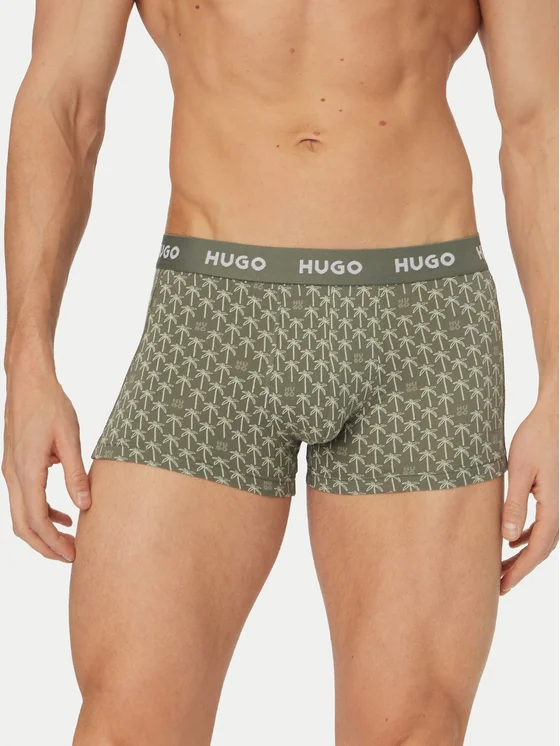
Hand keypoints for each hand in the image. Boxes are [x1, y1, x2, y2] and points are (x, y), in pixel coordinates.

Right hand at [2, 365, 91, 561]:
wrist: (28, 382)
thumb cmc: (50, 405)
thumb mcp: (70, 437)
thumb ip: (76, 474)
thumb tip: (85, 505)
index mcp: (27, 470)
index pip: (36, 520)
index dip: (54, 542)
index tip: (73, 554)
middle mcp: (13, 474)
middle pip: (23, 526)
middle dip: (46, 546)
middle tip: (71, 557)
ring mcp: (11, 471)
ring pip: (21, 515)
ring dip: (43, 532)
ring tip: (69, 541)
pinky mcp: (16, 466)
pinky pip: (25, 499)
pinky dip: (42, 513)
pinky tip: (64, 514)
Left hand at [501, 398, 558, 593]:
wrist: (548, 421)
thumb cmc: (532, 442)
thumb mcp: (518, 472)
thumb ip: (514, 504)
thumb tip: (508, 538)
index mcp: (550, 507)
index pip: (536, 549)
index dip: (520, 571)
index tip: (503, 586)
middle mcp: (555, 509)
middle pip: (539, 550)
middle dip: (519, 570)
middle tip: (497, 588)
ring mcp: (552, 503)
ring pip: (538, 540)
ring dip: (521, 556)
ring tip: (500, 570)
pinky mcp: (545, 496)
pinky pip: (537, 525)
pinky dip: (523, 538)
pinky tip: (510, 541)